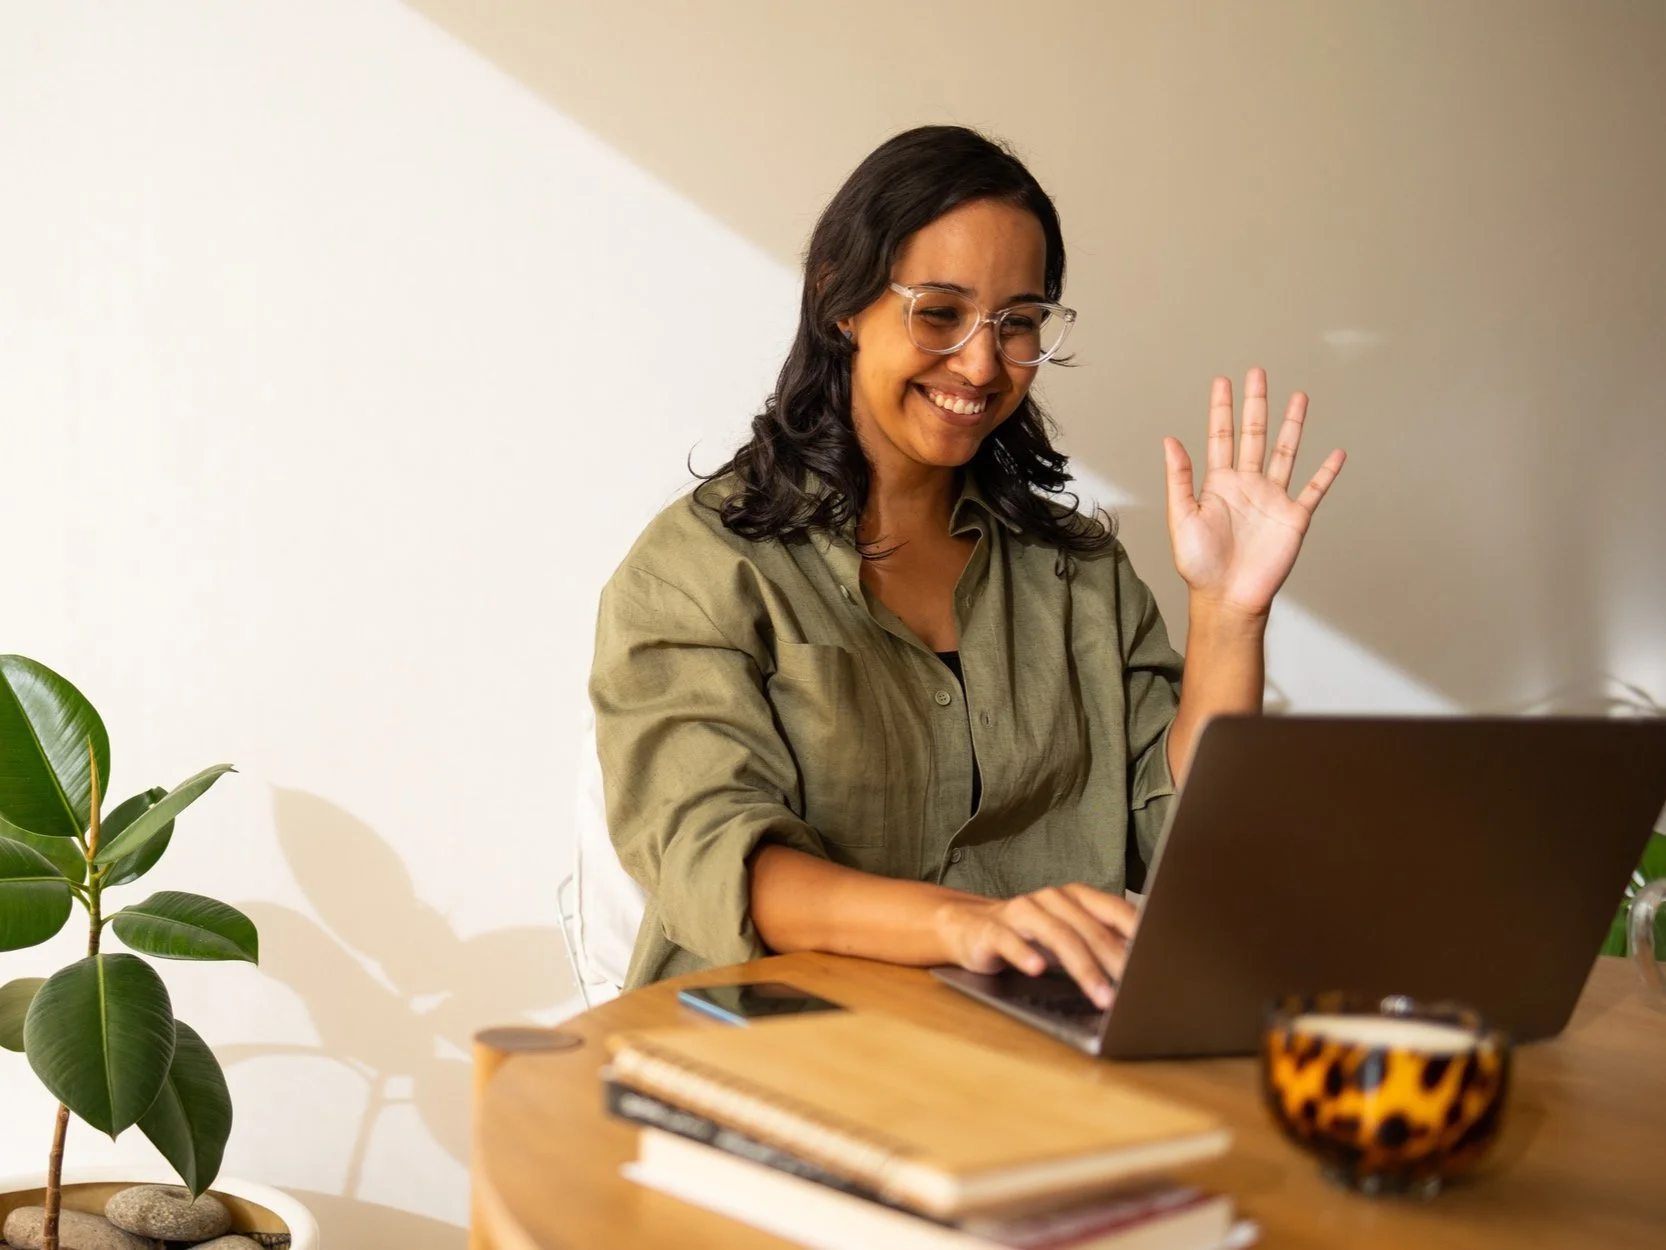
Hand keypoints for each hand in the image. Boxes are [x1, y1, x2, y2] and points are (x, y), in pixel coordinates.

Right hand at [935, 884, 1137, 1008]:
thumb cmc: (1029, 938)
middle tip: (1135, 990)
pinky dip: (1024, 954)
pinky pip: (1009, 940)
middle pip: (1089, 929)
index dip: (1138, 931)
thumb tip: (1149, 966)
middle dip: (1115, 962)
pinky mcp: (992, 929)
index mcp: (1076, 898)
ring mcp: (1021, 911)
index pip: (1114, 909)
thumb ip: (1103, 944)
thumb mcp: (1069, 939)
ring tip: (1101, 996)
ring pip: (1057, 936)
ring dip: (1083, 968)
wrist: (968, 928)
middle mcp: (1051, 899)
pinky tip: (1037, 970)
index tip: (1161, 956)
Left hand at [1164, 368, 1344, 618]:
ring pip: (1286, 452)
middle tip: (1258, 373)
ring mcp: (1273, 499)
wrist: (1228, 597)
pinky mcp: (1294, 517)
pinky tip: (1336, 453)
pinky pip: (1314, 489)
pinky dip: (1326, 472)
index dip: (1222, 409)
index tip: (1223, 381)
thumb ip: (1180, 478)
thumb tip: (1170, 440)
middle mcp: (1248, 485)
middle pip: (1255, 435)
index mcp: (1219, 484)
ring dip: (1293, 425)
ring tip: (1299, 396)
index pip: (1221, 437)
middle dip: (1256, 404)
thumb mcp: (1182, 517)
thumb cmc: (1200, 564)